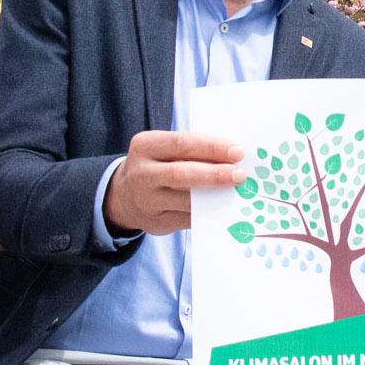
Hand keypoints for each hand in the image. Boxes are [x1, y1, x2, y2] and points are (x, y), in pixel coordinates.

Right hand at [103, 130, 246, 236]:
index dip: (211, 147)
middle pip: (182, 173)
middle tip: (240, 175)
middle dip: (215, 174)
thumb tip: (232, 157)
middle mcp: (142, 173)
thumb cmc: (156, 165)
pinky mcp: (156, 222)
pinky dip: (209, 213)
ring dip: (215, 196)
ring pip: (185, 199)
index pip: (182, 143)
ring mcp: (147, 200)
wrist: (124, 196)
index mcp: (145, 146)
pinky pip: (188, 218)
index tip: (237, 151)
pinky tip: (226, 209)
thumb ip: (191, 151)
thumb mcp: (163, 151)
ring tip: (237, 192)